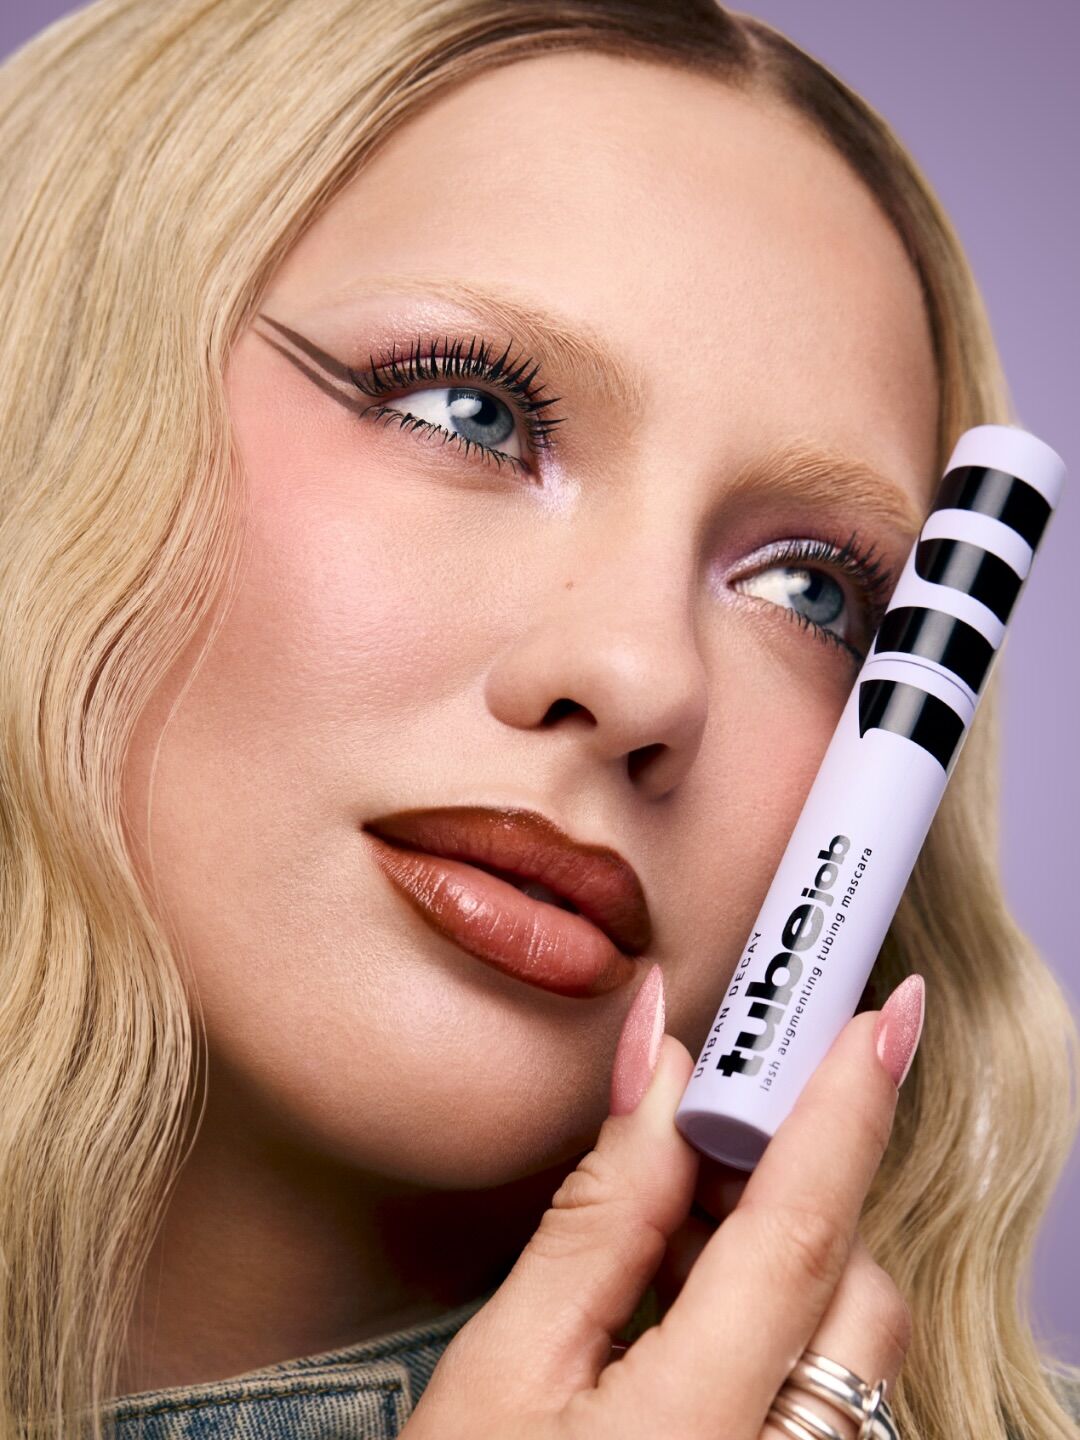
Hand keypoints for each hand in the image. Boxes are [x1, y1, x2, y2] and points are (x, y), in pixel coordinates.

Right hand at [403, 1000, 914, 1439]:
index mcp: (694, 1430)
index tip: (885, 1015)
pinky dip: (781, 1326)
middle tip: (701, 1137)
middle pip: (849, 1286)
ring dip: (786, 1258)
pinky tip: (690, 1314)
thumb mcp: (504, 1366)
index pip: (798, 1233)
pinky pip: (831, 1395)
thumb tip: (656, 1064)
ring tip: (672, 1241)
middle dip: (794, 1188)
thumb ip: (601, 1210)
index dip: (844, 1107)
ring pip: (852, 1343)